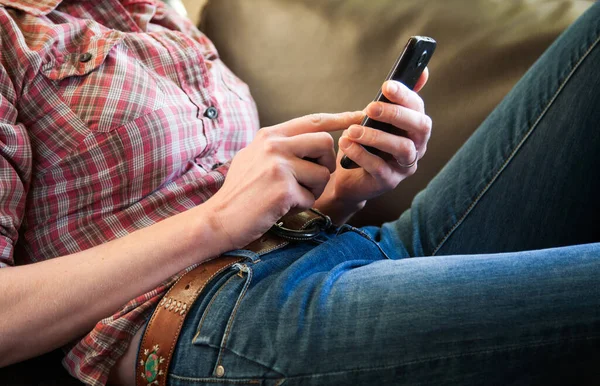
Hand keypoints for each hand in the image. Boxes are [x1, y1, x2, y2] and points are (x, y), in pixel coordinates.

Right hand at [204, 111, 363, 249]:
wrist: (219, 219)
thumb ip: (280, 146)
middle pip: (325, 143)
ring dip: (315, 190)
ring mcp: (278, 166)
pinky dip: (302, 206)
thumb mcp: (254, 157)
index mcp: (269, 135)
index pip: (313, 121)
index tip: (359, 116)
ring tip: (292, 196)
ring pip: (323, 173)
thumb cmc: (240, 192)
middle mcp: (274, 145)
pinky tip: (282, 208)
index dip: (340, 118)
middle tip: (311, 179)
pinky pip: (312, 197)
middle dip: (326, 164)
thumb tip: (311, 137)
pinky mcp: (283, 189)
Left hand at [315, 70, 431, 223]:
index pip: (419, 108)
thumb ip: (395, 98)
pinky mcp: (389, 182)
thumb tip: (423, 70)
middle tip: (370, 108)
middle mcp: (417, 146)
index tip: (386, 86)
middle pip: (420, 127)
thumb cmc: (365, 142)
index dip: (405, 95)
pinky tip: (347, 145)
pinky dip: (362, 155)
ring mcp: (405, 166)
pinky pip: (380, 168)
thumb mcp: (377, 118)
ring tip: (353, 130)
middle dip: (396, 114)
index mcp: (415, 127)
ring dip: (377, 136)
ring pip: (402, 148)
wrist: (347, 177)